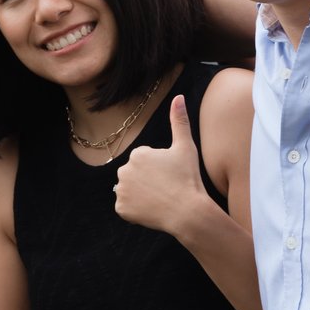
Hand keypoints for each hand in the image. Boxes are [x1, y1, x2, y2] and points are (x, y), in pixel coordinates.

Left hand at [112, 95, 213, 234]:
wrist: (188, 212)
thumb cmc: (188, 178)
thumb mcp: (186, 147)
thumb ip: (179, 121)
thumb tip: (178, 96)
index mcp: (138, 154)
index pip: (146, 160)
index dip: (161, 169)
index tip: (171, 175)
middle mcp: (124, 170)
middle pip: (136, 174)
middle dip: (148, 180)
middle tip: (167, 188)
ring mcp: (121, 190)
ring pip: (131, 190)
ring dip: (141, 194)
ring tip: (160, 199)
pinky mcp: (121, 208)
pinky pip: (127, 207)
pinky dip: (136, 210)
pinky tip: (152, 210)